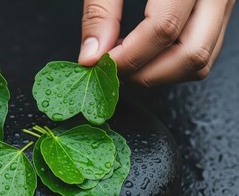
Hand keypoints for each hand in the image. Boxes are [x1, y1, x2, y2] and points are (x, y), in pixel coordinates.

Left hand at [78, 0, 235, 85]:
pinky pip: (204, 47)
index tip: (99, 63)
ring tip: (128, 64)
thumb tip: (92, 55)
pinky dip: (173, 61)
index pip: (163, 28)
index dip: (127, 56)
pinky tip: (147, 53)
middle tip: (114, 70)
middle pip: (191, 53)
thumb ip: (100, 11)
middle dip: (147, 73)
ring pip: (203, 57)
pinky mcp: (219, 6)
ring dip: (161, 73)